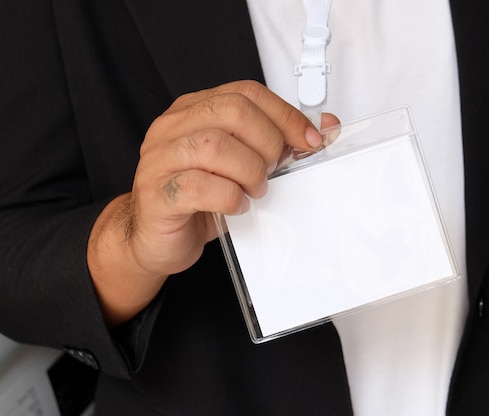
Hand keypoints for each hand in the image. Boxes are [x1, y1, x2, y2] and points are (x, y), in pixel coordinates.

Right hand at [88, 80, 337, 325]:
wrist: (154, 239)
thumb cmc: (200, 200)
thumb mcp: (241, 165)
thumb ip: (276, 144)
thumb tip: (325, 128)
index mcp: (194, 111)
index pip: (246, 93)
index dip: (285, 115)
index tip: (309, 141)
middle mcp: (173, 127)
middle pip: (232, 111)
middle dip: (268, 142)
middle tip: (271, 170)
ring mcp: (160, 159)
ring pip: (215, 146)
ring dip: (250, 171)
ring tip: (254, 189)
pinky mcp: (157, 194)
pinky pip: (199, 187)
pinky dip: (230, 198)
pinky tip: (237, 206)